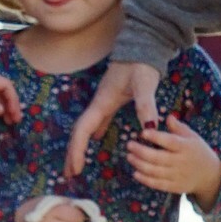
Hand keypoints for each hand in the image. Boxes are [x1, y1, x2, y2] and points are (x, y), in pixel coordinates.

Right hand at [66, 61, 159, 175]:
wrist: (142, 47)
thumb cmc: (141, 65)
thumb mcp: (144, 85)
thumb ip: (146, 105)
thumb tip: (150, 128)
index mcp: (101, 102)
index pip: (83, 130)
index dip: (77, 150)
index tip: (77, 168)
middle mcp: (98, 104)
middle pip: (79, 132)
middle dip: (73, 153)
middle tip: (70, 174)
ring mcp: (103, 102)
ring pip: (86, 128)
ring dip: (80, 146)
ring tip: (77, 164)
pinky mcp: (110, 101)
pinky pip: (97, 122)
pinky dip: (92, 135)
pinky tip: (95, 142)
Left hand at [127, 114, 220, 209]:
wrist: (209, 175)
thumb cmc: (197, 151)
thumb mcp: (192, 137)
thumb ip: (179, 127)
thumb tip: (168, 116)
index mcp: (186, 147)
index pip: (169, 141)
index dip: (155, 137)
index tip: (143, 133)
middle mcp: (181, 162)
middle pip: (158, 158)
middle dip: (141, 151)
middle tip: (129, 145)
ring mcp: (177, 176)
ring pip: (155, 171)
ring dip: (139, 164)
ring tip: (129, 156)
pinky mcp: (174, 187)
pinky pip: (157, 184)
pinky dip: (145, 179)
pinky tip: (135, 173)